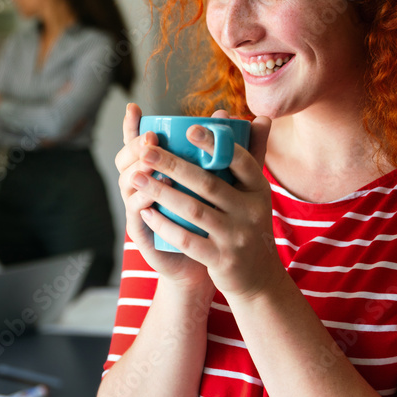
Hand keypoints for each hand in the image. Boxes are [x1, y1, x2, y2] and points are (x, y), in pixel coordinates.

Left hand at [130, 110, 282, 299]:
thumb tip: (260, 117)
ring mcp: (236, 237)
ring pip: (193, 210)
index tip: (188, 128)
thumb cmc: (248, 225)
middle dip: (173, 164)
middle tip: (146, 149)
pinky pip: (187, 240)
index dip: (215, 143)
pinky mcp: (221, 260)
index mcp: (259, 190)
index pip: (241, 160)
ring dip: (161, 192)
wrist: (258, 278)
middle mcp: (251, 212)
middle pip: (208, 183)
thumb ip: (254, 156)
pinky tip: (146, 212)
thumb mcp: (255, 194)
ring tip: (136, 178)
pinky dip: (165, 225)